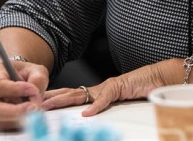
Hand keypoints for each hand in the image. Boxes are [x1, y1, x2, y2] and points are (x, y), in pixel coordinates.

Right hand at [0, 58, 49, 130]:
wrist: (23, 78)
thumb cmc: (28, 73)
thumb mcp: (36, 70)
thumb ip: (37, 80)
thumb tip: (35, 100)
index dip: (15, 90)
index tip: (34, 90)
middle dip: (14, 112)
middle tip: (34, 109)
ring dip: (19, 118)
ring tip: (34, 110)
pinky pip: (5, 126)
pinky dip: (19, 123)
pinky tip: (30, 114)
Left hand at [42, 59, 178, 115]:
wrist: (158, 77)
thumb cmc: (141, 88)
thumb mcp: (118, 102)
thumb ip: (103, 106)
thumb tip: (88, 115)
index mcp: (97, 91)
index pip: (72, 94)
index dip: (56, 97)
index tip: (40, 101)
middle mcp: (99, 87)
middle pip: (70, 92)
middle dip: (51, 97)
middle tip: (34, 102)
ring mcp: (108, 86)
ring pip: (81, 93)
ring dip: (63, 99)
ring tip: (48, 105)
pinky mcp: (119, 86)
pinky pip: (105, 98)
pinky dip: (95, 106)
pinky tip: (86, 113)